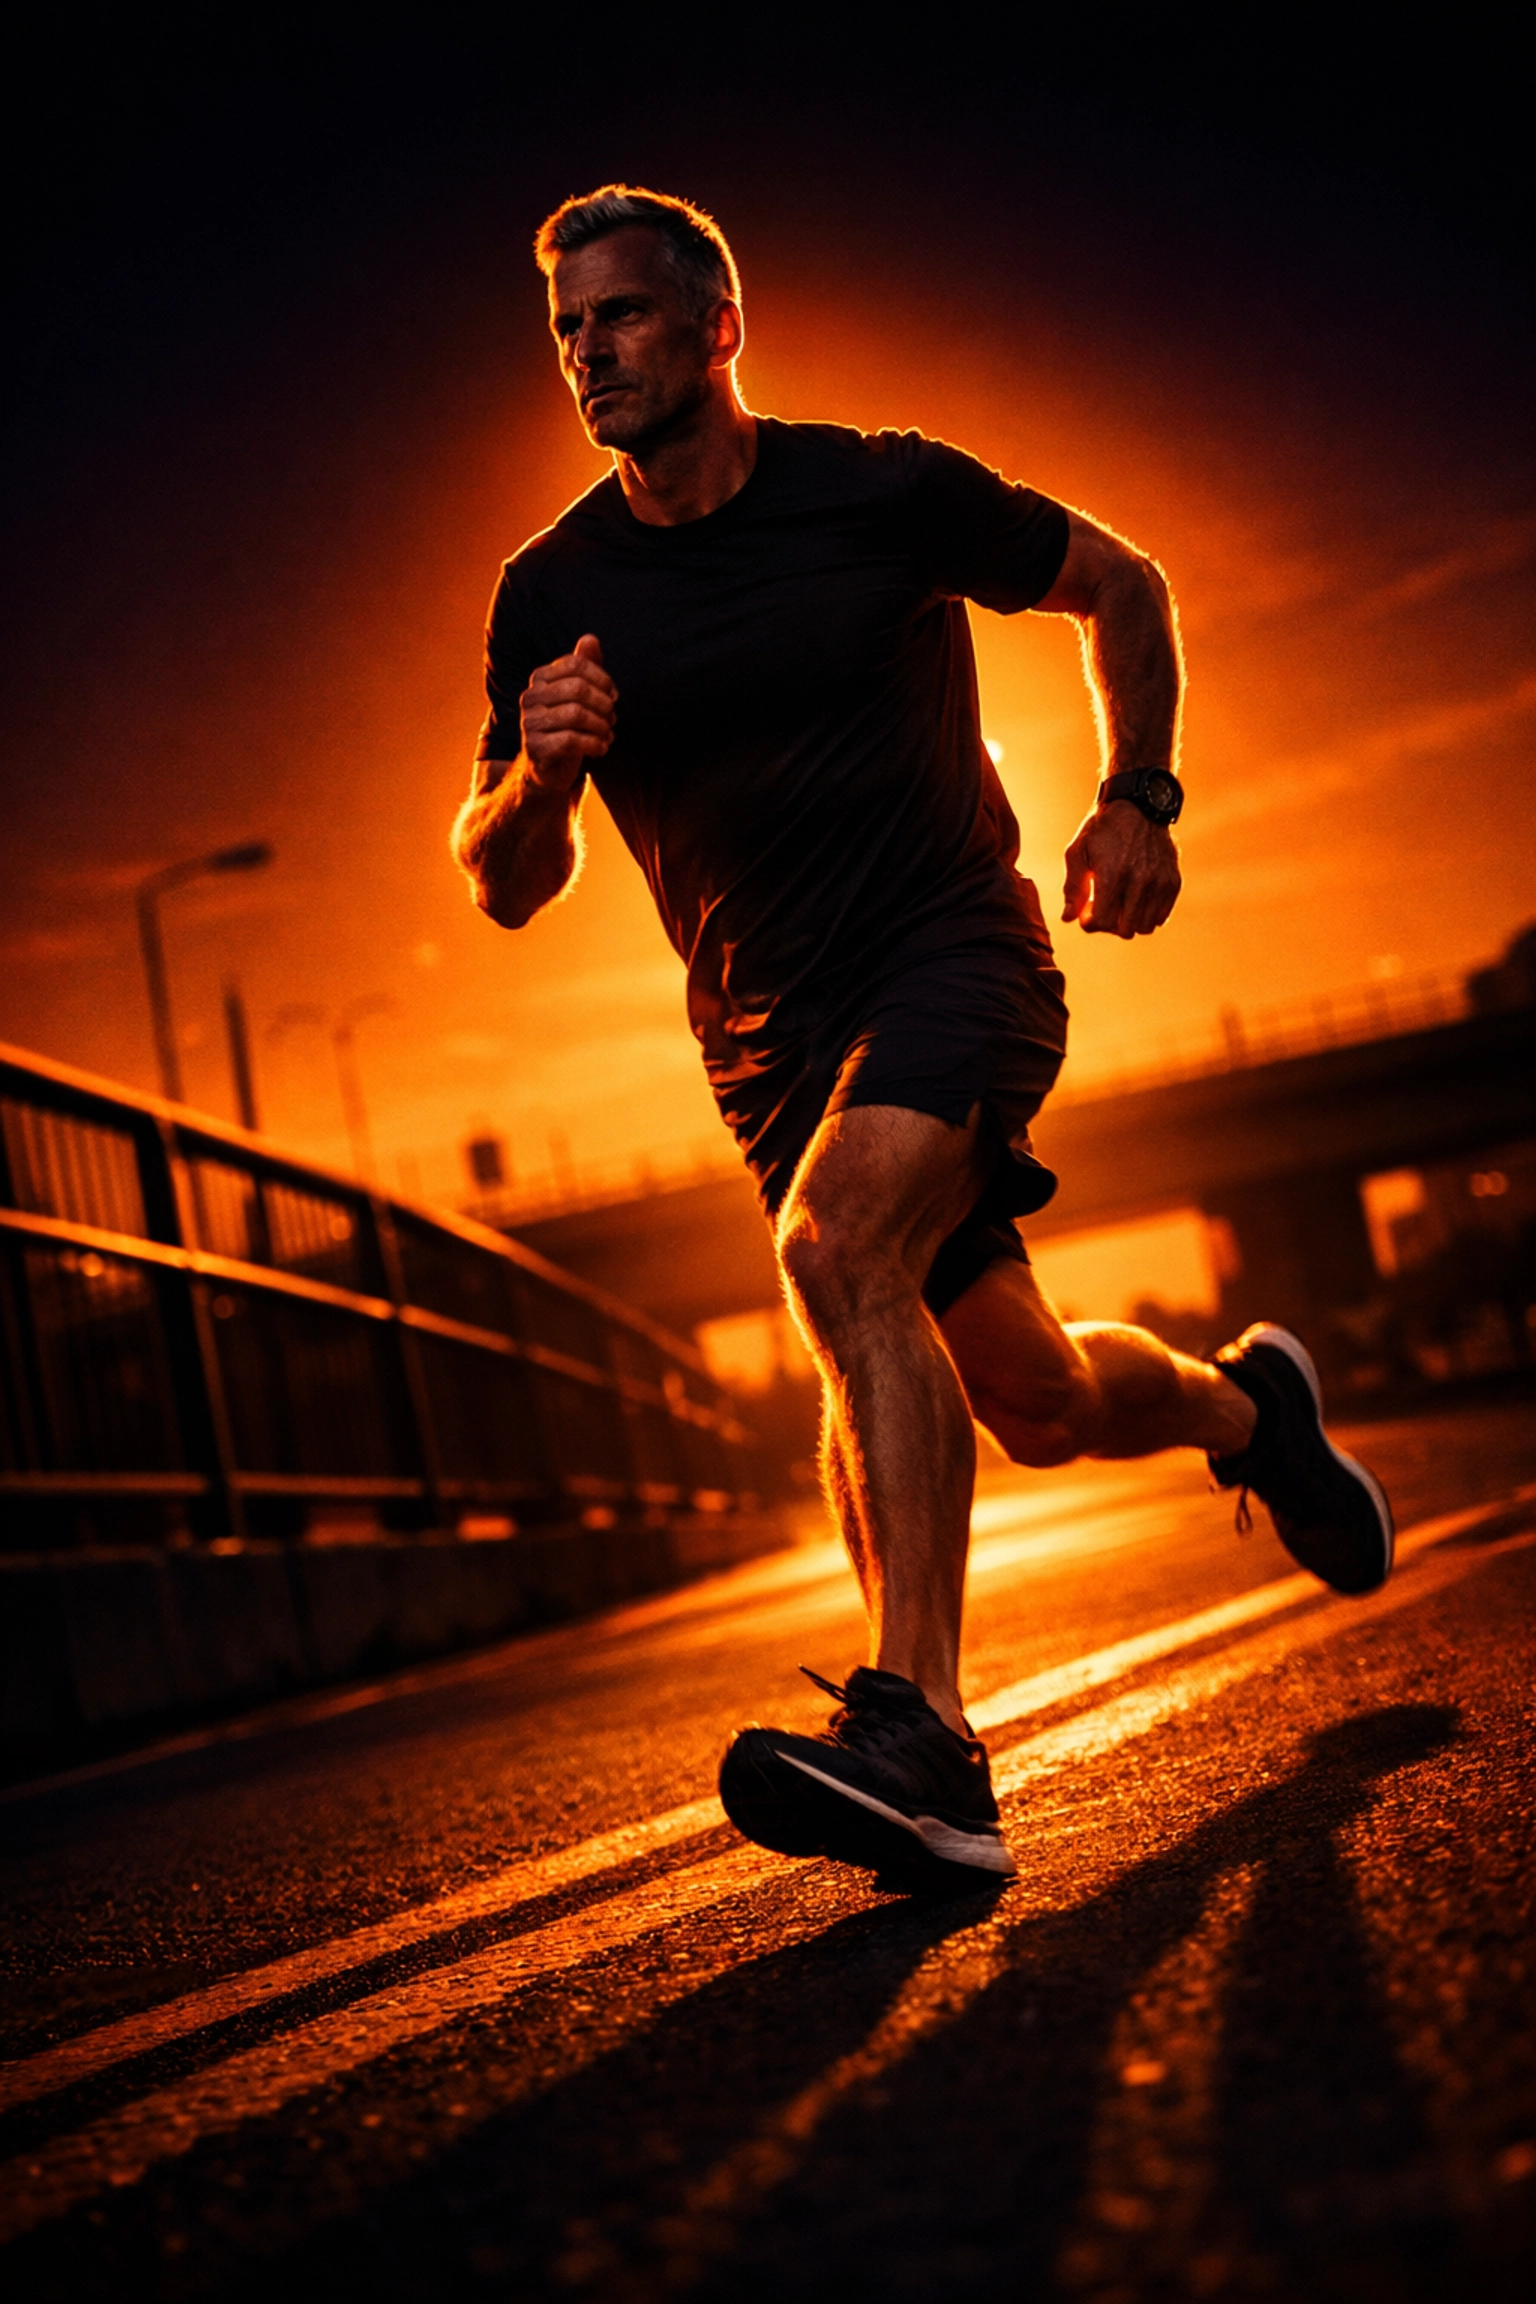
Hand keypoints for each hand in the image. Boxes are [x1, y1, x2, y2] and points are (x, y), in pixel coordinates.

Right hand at [519, 634, 616, 790]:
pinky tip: (601, 749)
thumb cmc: (568, 726)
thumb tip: (590, 639)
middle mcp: (530, 696)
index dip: (602, 679)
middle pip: (578, 688)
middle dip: (603, 704)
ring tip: (607, 734)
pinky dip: (594, 744)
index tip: (613, 695)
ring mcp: (529, 722)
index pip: (577, 665)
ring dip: (601, 726)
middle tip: (612, 718)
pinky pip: (571, 740)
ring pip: (576, 715)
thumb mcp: (579, 696)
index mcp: (540, 678)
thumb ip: (585, 667)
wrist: (548, 767)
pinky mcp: (534, 748)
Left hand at [1062, 801, 1181, 936]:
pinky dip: (1147, 914)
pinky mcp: (1173, 881)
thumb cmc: (1102, 828)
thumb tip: (1068, 919)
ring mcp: (1159, 882)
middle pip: (1124, 930)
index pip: (1102, 922)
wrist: (1138, 804)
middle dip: (1109, 924)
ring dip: (1129, 921)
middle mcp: (1139, 881)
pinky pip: (1161, 916)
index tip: (1087, 911)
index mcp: (1112, 874)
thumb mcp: (1078, 852)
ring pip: (1144, 927)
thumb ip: (1072, 888)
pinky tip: (1136, 899)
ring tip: (1120, 904)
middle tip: (1103, 907)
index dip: (1089, 922)